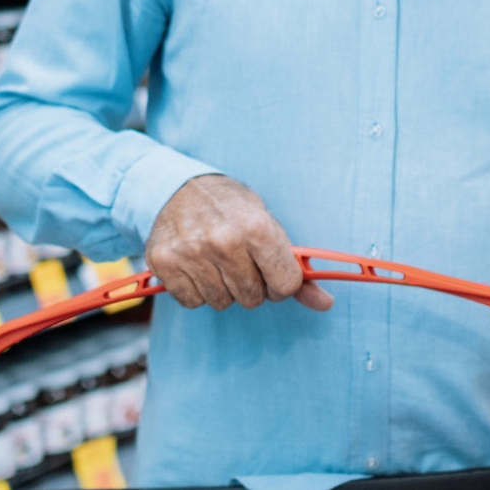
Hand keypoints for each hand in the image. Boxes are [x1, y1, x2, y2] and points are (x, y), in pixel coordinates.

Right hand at [146, 175, 333, 310]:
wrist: (178, 185)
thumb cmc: (230, 206)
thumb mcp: (267, 225)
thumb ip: (294, 267)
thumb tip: (325, 303)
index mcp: (256, 227)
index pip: (286, 284)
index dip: (281, 283)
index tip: (272, 271)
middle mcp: (223, 241)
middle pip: (253, 298)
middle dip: (251, 286)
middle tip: (240, 261)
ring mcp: (191, 253)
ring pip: (221, 302)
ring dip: (222, 288)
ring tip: (215, 261)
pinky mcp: (164, 263)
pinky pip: (192, 302)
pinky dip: (196, 290)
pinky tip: (195, 266)